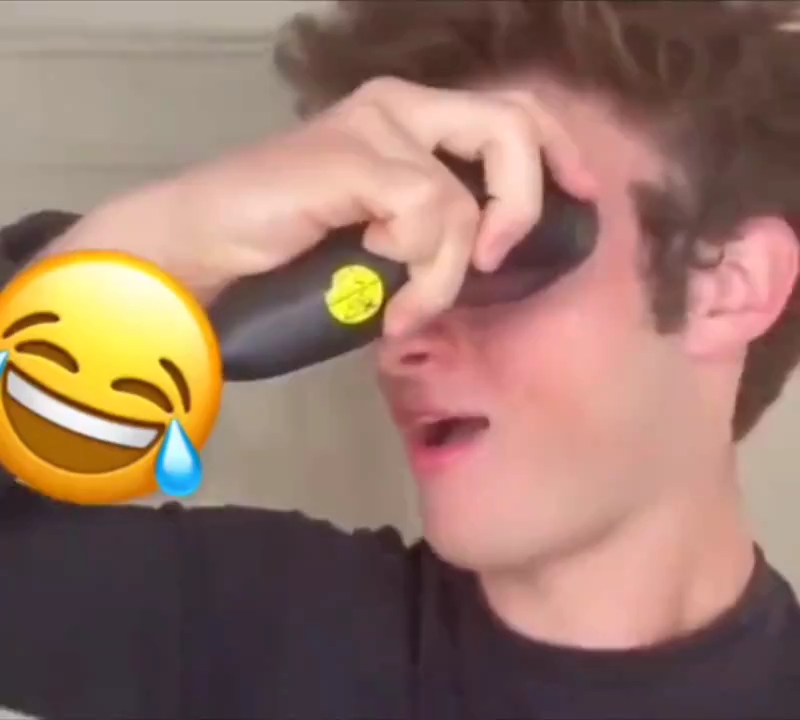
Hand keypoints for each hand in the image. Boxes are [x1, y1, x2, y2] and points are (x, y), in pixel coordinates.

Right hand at [56, 77, 594, 334]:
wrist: (202, 249)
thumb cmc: (287, 250)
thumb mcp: (379, 238)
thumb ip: (429, 228)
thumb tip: (486, 255)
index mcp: (407, 117)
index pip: (509, 113)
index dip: (556, 154)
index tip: (581, 199)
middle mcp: (397, 106)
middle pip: (511, 126)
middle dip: (524, 202)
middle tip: (499, 258)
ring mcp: (374, 125)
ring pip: (466, 196)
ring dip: (447, 272)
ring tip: (407, 308)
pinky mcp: (355, 156)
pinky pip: (430, 215)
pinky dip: (423, 274)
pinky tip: (390, 302)